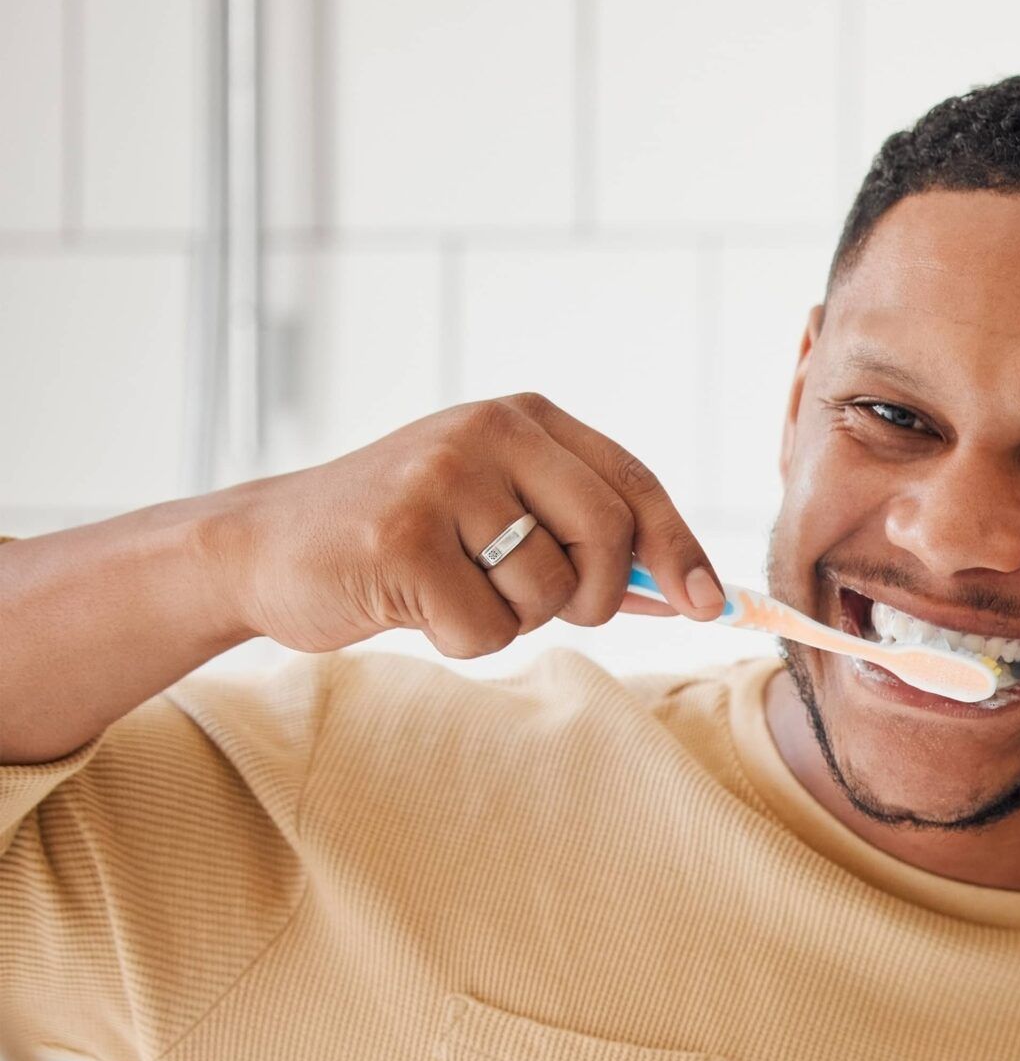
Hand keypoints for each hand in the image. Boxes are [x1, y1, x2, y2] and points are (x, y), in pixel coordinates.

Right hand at [211, 394, 726, 658]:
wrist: (267, 549)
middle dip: (594, 596)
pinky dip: (461, 639)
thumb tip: (693, 590)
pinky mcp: (399, 538)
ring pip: (549, 591)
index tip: (711, 604)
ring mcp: (440, 478)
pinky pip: (486, 628)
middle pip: (609, 535)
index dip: (680, 549)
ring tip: (453, 589)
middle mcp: (488, 433)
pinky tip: (412, 605)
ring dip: (513, 619)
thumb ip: (587, 544)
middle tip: (549, 610)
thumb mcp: (501, 520)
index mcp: (524, 421)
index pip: (635, 484)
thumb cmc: (404, 542)